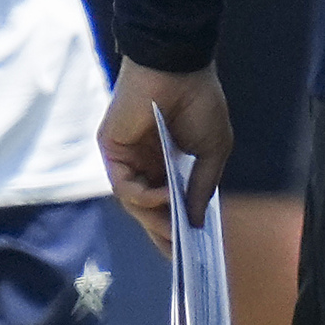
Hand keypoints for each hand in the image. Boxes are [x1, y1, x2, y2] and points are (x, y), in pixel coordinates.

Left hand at [101, 60, 230, 251]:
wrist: (178, 69)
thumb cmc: (200, 103)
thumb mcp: (211, 152)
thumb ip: (201, 187)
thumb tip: (195, 222)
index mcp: (166, 162)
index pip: (167, 203)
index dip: (175, 229)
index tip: (189, 254)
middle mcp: (144, 163)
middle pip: (147, 209)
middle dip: (162, 233)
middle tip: (178, 254)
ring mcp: (126, 159)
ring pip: (134, 202)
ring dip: (153, 219)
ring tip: (174, 231)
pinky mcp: (112, 151)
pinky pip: (124, 185)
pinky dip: (144, 196)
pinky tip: (164, 197)